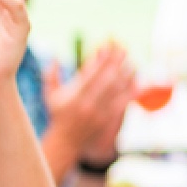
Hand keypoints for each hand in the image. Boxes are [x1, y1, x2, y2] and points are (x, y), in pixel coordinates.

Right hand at [43, 42, 136, 165]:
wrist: (66, 142)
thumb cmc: (58, 115)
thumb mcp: (50, 95)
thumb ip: (51, 75)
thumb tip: (54, 57)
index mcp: (73, 95)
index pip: (89, 73)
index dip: (99, 58)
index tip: (107, 45)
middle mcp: (86, 103)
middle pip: (105, 78)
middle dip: (115, 62)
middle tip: (124, 48)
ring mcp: (98, 113)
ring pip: (116, 90)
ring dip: (126, 74)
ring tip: (132, 61)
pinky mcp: (107, 120)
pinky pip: (121, 103)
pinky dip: (130, 92)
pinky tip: (137, 82)